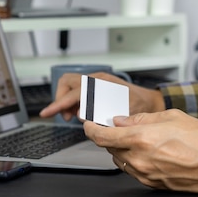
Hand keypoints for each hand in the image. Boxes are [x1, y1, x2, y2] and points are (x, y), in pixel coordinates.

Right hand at [38, 72, 165, 120]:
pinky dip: (75, 101)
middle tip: (66, 116)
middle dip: (61, 99)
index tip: (47, 112)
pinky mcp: (97, 85)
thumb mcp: (121, 114)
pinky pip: (78, 90)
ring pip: (70, 86)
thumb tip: (83, 117)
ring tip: (73, 115)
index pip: (74, 92)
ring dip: (67, 101)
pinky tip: (81, 112)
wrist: (150, 101)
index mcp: (102, 83)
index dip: (59, 103)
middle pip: (66, 83)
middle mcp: (97, 79)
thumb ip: (101, 116)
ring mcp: (97, 81)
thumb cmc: (140, 105)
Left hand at [84, 109, 197, 196]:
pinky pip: (134, 171)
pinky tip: (150, 152)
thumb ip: (141, 118)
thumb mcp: (171, 116)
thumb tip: (121, 120)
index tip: (88, 123)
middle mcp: (139, 158)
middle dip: (111, 136)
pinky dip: (134, 160)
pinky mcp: (152, 184)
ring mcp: (145, 174)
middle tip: (120, 126)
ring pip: (120, 160)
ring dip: (123, 149)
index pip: (101, 136)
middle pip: (109, 148)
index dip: (90, 128)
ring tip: (141, 138)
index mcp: (141, 138)